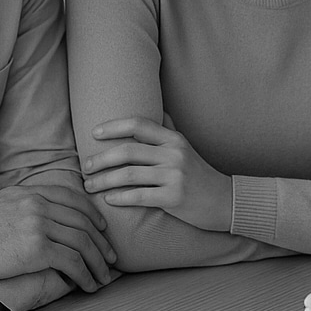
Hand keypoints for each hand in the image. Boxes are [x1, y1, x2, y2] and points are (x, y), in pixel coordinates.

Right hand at [0, 184, 114, 292]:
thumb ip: (25, 205)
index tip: (102, 230)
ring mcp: (38, 224)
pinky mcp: (37, 249)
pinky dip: (86, 276)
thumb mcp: (1, 205)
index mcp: (30, 191)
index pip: (73, 198)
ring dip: (98, 263)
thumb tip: (44, 216)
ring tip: (104, 278)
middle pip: (83, 222)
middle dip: (102, 243)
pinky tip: (88, 286)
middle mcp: (38, 204)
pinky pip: (73, 262)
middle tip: (111, 258)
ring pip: (83, 243)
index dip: (93, 215)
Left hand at [84, 116, 232, 231]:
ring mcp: (174, 176)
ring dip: (103, 180)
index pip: (138, 124)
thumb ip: (169, 129)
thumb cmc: (199, 174)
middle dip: (100, 159)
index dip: (113, 127)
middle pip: (127, 151)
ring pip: (128, 175)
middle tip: (85, 166)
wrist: (224, 201)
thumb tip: (157, 109)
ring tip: (90, 185)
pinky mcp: (174, 198)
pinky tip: (109, 199)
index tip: (94, 134)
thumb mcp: (186, 148)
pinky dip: (119, 198)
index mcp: (174, 139)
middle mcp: (174, 154)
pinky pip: (138, 196)